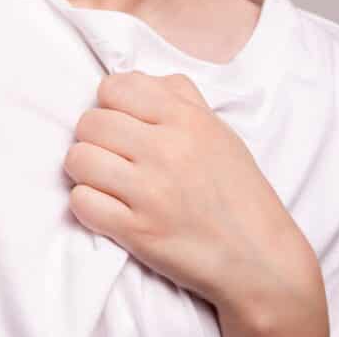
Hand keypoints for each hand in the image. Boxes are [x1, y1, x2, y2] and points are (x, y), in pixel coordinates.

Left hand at [65, 71, 327, 333]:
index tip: (121, 123)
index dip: (110, 105)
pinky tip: (108, 208)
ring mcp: (150, 191)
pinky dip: (88, 205)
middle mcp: (166, 150)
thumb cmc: (239, 192)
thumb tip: (133, 79)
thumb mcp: (219, 131)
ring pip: (78, 159)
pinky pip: (82, 202)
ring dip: (86, 171)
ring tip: (106, 181)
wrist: (260, 259)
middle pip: (90, 123)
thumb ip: (179, 97)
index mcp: (186, 119)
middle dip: (94, 138)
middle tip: (112, 155)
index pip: (114, 88)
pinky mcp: (137, 231)